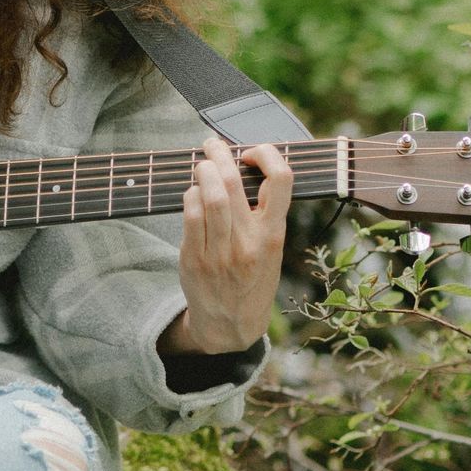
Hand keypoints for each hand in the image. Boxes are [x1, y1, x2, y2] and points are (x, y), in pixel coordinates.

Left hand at [163, 139, 290, 355]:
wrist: (231, 325)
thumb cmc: (252, 279)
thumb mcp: (272, 249)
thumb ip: (264, 214)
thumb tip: (245, 167)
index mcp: (274, 235)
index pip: (281, 180)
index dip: (267, 155)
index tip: (252, 153)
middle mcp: (248, 242)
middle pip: (231, 181)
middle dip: (219, 154)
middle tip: (212, 145)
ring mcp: (219, 251)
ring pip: (207, 195)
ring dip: (202, 170)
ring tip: (202, 165)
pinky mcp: (194, 258)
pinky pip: (189, 214)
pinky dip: (190, 195)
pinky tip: (193, 194)